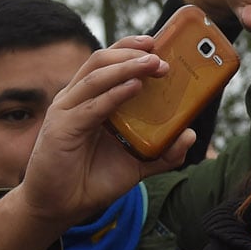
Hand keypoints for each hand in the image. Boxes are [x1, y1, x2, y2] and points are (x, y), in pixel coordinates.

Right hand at [0, 37, 195, 249]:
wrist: (61, 207)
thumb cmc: (93, 180)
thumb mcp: (135, 164)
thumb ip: (162, 152)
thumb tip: (189, 135)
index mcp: (92, 100)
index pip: (109, 62)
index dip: (130, 48)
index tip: (158, 42)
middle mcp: (77, 99)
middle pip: (102, 61)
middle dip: (132, 53)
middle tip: (161, 54)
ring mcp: (67, 111)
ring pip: (96, 77)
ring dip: (127, 67)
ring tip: (153, 64)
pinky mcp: (62, 128)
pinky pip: (91, 106)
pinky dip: (114, 94)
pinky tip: (134, 87)